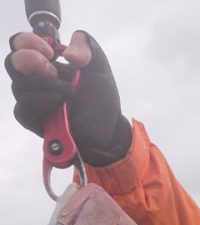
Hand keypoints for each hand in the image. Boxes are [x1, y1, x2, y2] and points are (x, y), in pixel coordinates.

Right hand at [5, 31, 131, 165]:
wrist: (107, 128)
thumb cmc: (99, 98)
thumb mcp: (98, 66)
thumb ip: (86, 46)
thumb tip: (68, 53)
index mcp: (45, 62)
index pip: (20, 44)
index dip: (28, 41)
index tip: (51, 51)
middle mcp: (34, 80)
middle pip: (12, 63)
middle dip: (30, 61)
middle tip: (53, 70)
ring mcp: (32, 101)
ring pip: (19, 87)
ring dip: (44, 85)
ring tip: (68, 92)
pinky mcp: (34, 122)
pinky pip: (23, 110)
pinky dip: (40, 102)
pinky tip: (58, 102)